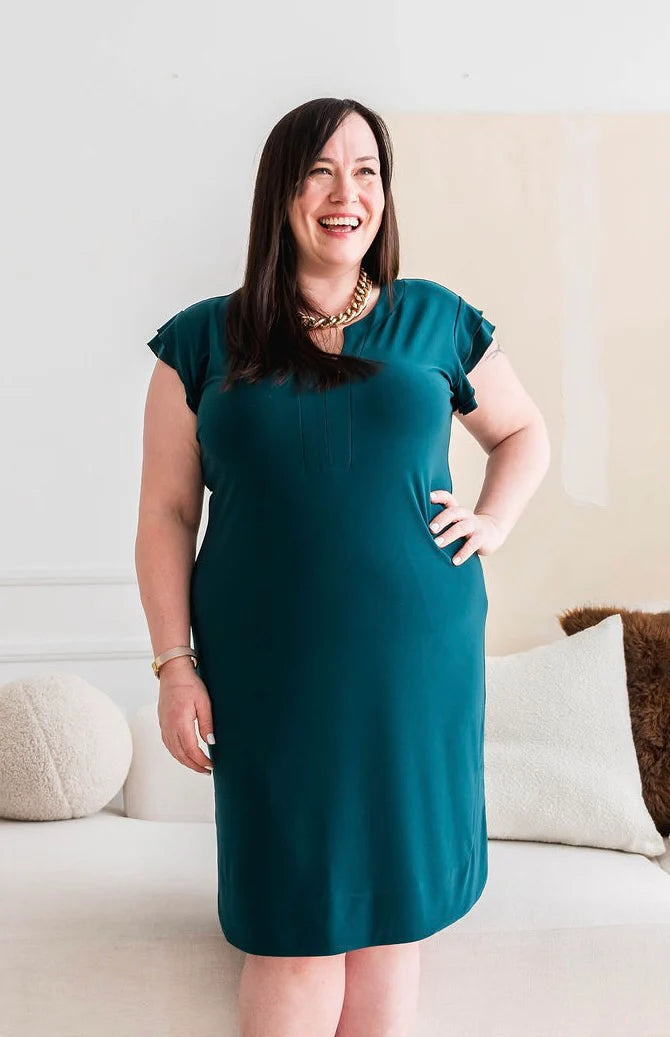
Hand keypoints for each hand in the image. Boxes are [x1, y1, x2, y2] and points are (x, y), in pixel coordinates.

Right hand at [157, 656, 215, 773]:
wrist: (173, 673)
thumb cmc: (189, 684)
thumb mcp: (204, 702)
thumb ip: (207, 724)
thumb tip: (211, 742)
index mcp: (180, 721)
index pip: (190, 749)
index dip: (200, 761)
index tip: (210, 765)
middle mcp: (169, 726)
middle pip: (180, 754)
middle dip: (193, 765)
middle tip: (206, 770)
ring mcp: (164, 725)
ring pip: (173, 751)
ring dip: (185, 761)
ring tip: (198, 766)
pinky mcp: (163, 723)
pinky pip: (168, 744)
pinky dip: (177, 753)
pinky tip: (185, 755)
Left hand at [429, 489, 507, 564]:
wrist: (491, 533)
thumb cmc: (463, 528)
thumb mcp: (453, 522)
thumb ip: (437, 522)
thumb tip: (408, 527)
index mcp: (456, 509)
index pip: (447, 498)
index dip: (438, 496)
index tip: (427, 497)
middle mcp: (465, 515)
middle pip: (453, 512)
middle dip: (441, 519)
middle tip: (430, 529)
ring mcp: (474, 526)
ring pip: (462, 528)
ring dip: (449, 536)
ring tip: (437, 545)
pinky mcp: (481, 538)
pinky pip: (472, 545)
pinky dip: (463, 553)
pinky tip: (454, 562)